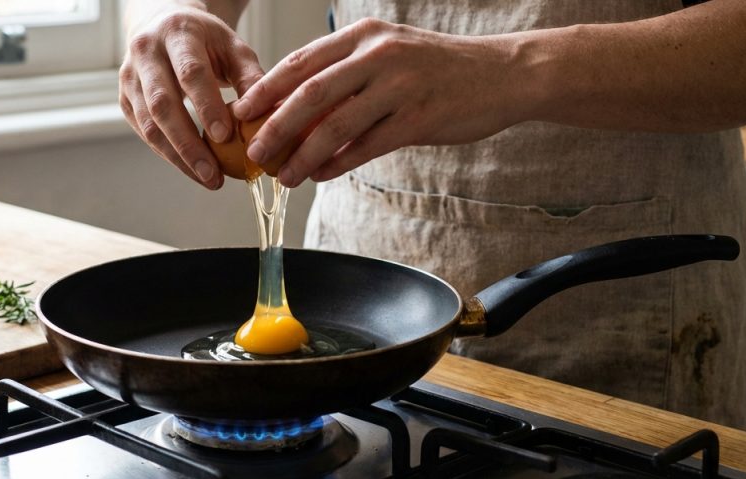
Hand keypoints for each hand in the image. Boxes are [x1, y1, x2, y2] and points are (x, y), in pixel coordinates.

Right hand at [119, 4, 264, 189]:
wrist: (165, 25)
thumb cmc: (205, 40)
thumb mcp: (233, 47)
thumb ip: (250, 77)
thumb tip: (264, 117)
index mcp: (177, 33)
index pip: (190, 73)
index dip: (206, 106)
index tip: (225, 136)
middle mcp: (146, 53)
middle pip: (162, 104)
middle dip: (188, 144)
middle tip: (213, 173)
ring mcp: (130, 78)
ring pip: (149, 124)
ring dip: (178, 157)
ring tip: (207, 179)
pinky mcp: (125, 99)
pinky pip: (145, 133)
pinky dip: (169, 154)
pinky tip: (192, 168)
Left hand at [232, 18, 534, 186]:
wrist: (503, 74)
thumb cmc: (438, 69)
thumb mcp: (389, 54)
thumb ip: (346, 75)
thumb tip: (296, 110)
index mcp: (364, 36)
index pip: (301, 62)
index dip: (266, 89)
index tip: (241, 112)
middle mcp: (378, 55)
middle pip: (310, 94)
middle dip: (275, 127)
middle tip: (254, 152)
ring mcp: (400, 86)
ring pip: (336, 126)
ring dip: (303, 155)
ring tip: (284, 176)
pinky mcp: (419, 118)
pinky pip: (367, 146)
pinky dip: (339, 163)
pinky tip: (321, 175)